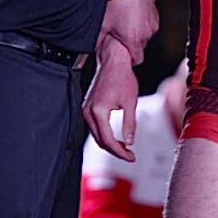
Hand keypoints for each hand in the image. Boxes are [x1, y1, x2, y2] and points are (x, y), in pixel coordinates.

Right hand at [83, 35, 140, 161]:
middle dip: (115, 150)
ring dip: (110, 144)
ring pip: (96, 136)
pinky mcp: (88, 107)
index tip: (131, 156)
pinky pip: (95, 128)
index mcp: (98, 111)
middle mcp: (88, 112)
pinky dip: (105, 135)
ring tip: (125, 148)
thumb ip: (130, 124)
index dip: (120, 151)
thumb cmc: (122, 77)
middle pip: (100, 141)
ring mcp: (86, 110)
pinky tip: (116, 138)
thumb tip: (130, 142)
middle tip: (130, 155)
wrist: (113, 62)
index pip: (107, 140)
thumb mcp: (130, 102)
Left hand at [98, 0, 157, 65]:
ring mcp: (152, 23)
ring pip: (145, 35)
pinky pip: (149, 24)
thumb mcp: (102, 24)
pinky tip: (132, 15)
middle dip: (131, 44)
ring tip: (126, 22)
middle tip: (120, 35)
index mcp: (134, 39)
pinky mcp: (155, 14)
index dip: (129, 59)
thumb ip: (97, 42)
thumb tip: (92, 51)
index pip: (137, 60)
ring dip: (137, 32)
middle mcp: (147, 33)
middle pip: (140, 47)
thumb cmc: (116, 2)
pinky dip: (142, 23)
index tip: (123, 55)